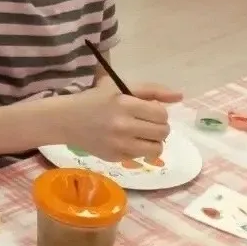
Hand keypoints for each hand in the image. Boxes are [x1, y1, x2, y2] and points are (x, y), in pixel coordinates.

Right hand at [61, 77, 182, 162]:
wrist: (66, 120)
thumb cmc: (95, 100)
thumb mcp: (120, 87)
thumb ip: (151, 90)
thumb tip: (180, 97)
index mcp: (125, 104)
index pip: (161, 114)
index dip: (158, 112)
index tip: (148, 110)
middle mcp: (123, 126)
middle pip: (163, 132)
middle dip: (159, 127)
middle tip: (146, 123)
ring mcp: (119, 144)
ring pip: (157, 148)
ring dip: (153, 141)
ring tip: (141, 135)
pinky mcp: (115, 157)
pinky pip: (141, 157)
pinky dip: (139, 150)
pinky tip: (127, 141)